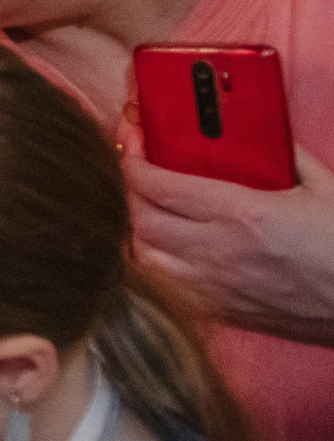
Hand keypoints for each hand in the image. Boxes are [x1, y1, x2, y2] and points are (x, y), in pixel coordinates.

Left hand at [125, 121, 333, 346]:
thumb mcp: (324, 189)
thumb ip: (287, 155)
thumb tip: (260, 130)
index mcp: (242, 213)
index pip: (157, 185)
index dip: (132, 158)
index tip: (132, 140)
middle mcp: (218, 250)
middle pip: (138, 218)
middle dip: (127, 187)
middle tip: (136, 168)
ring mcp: (214, 285)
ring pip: (141, 255)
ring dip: (135, 226)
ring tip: (146, 206)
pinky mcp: (219, 310)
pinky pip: (162, 283)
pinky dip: (150, 260)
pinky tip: (163, 244)